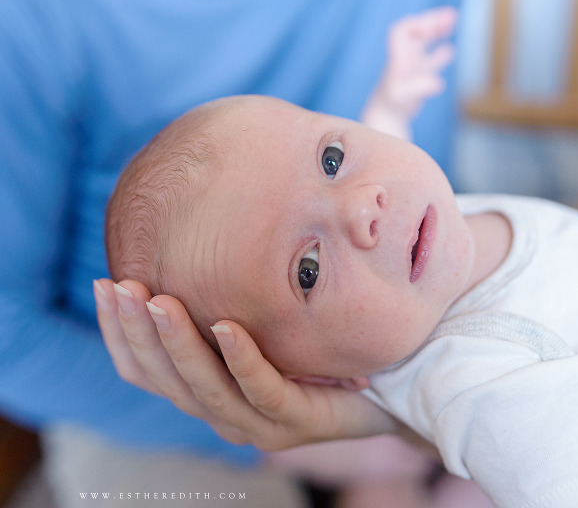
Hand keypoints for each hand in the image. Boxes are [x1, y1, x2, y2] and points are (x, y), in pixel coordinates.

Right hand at [93, 278, 397, 449]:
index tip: (105, 284)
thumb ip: (225, 307)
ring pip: (205, 387)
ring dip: (178, 343)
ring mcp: (257, 422)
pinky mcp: (294, 422)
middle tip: (123, 287)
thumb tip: (192, 247)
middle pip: (165, 379)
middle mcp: (222, 413)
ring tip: (159, 300)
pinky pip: (262, 389)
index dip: (118, 332)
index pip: (145, 371)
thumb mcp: (260, 329)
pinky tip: (226, 326)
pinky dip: (240, 358)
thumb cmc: (312, 358)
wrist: (380, 395)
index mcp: (206, 394)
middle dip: (137, 332)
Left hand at [361, 6, 457, 138]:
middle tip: (452, 16)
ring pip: (424, 42)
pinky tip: (450, 50)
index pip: (402, 31)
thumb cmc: (392, 105)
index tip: (429, 28)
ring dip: (437, 31)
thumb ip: (419, 87)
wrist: (387, 117)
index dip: (415, 25)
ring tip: (452, 21)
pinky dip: (440, 54)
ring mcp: (411, 66)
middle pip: (417, 31)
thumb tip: (438, 82)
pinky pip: (430, 60)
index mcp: (398, 56)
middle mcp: (404, 57)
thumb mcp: (403, 95)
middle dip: (432, 21)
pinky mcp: (418, 77)